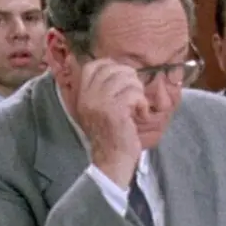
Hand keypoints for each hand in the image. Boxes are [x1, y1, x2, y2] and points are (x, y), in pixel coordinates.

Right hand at [74, 58, 146, 185]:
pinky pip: (134, 94)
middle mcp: (88, 97)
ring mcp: (100, 103)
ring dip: (138, 93)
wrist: (112, 160)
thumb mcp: (99, 110)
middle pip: (114, 69)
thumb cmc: (112, 135)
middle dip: (130, 79)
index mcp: (82, 95)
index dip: (112, 67)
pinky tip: (141, 115)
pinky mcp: (114, 111)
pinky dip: (143, 104)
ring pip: (127, 79)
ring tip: (136, 107)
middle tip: (134, 97)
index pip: (94, 66)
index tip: (123, 81)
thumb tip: (119, 69)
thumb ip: (103, 90)